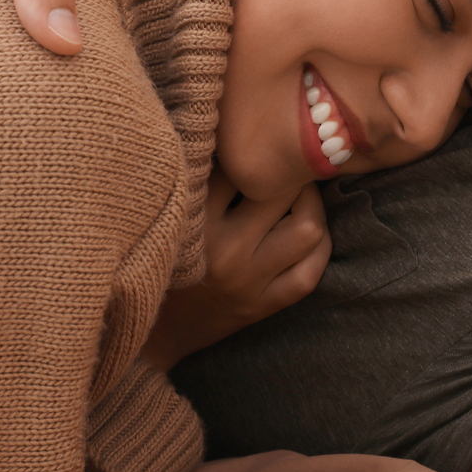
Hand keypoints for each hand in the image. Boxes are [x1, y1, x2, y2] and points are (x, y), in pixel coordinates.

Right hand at [140, 169, 330, 370]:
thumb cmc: (161, 261)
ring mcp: (248, 282)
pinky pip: (310, 273)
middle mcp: (225, 250)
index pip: (241, 169)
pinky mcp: (262, 306)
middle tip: (287, 170)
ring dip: (312, 207)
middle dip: (290, 175)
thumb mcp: (171, 216)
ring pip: (308, 230)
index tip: (260, 149)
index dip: (256, 153)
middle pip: (282, 192)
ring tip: (300, 199)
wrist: (152, 332)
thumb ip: (197, 180)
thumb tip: (236, 139)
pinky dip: (319, 248)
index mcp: (195, 221)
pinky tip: (309, 235)